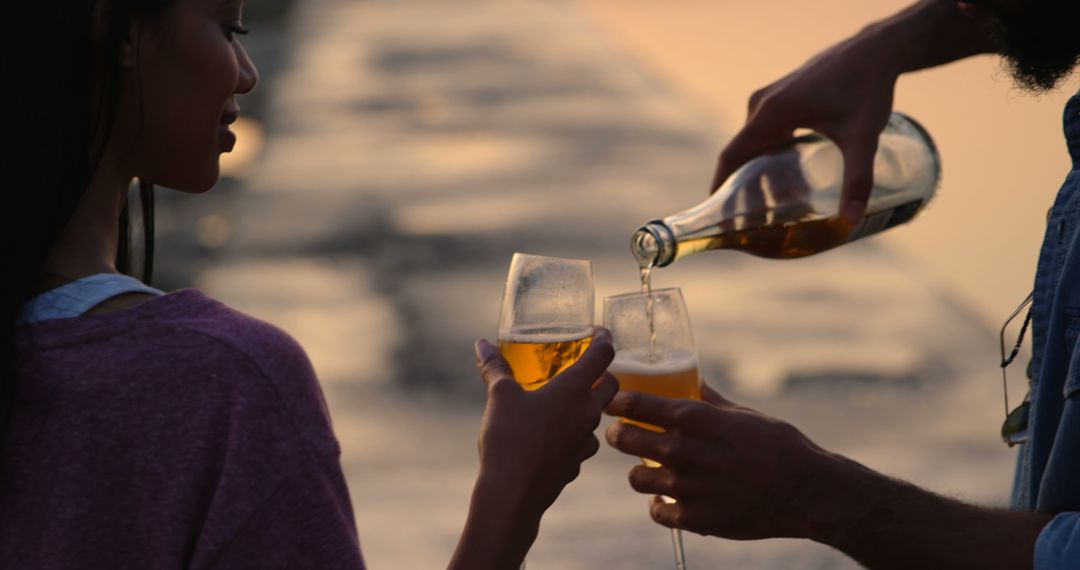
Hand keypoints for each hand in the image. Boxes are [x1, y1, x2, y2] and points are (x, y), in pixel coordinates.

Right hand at [475, 327, 618, 518]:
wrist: (512, 494)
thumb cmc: (509, 439)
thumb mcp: (499, 397)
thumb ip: (495, 368)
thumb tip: (482, 345)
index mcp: (573, 389)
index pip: (603, 354)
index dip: (604, 338)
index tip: (598, 331)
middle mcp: (587, 413)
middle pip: (611, 385)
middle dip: (602, 373)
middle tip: (584, 367)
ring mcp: (585, 441)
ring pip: (596, 416)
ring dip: (586, 406)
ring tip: (562, 403)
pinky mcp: (576, 464)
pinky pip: (582, 443)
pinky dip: (573, 434)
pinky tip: (551, 437)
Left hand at [605, 384, 842, 540]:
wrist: (807, 492)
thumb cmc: (780, 445)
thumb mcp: (744, 414)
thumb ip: (711, 400)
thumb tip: (693, 382)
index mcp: (694, 417)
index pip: (633, 403)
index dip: (616, 401)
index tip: (612, 402)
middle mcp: (683, 450)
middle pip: (622, 438)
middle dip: (617, 435)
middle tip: (621, 435)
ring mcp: (686, 486)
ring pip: (634, 477)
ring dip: (639, 472)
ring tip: (649, 470)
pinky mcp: (694, 517)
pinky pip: (657, 510)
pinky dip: (660, 505)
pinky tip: (669, 499)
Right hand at [711, 36, 898, 223]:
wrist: (875, 51)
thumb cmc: (867, 89)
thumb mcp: (862, 137)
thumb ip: (858, 178)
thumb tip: (851, 219)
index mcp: (771, 113)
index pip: (732, 156)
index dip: (720, 186)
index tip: (716, 213)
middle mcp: (762, 104)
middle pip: (741, 152)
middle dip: (741, 184)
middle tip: (750, 219)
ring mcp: (770, 97)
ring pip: (754, 141)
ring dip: (756, 168)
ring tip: (768, 201)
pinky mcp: (782, 96)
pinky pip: (764, 129)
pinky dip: (767, 152)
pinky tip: (786, 171)